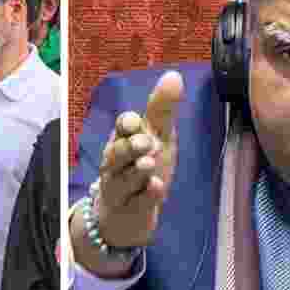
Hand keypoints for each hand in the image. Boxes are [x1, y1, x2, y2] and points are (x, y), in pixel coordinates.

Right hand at [70, 71, 183, 277]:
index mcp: (123, 141)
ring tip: (149, 163)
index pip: (120, 130)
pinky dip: (145, 197)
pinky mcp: (129, 211)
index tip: (134, 122)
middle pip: (116, 154)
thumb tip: (174, 75)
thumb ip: (161, 109)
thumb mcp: (156, 136)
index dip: (126, 126)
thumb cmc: (141, 167)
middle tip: (146, 142)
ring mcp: (120, 189)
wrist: (128, 214)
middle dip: (129, 148)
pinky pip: (136, 204)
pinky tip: (155, 188)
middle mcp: (116, 164)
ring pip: (123, 179)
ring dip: (135, 171)